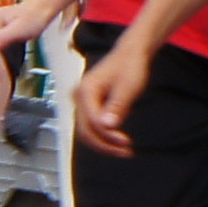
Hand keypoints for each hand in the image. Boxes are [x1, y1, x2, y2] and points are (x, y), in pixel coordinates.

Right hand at [75, 38, 151, 156]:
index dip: (108, 136)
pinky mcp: (88, 106)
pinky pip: (91, 126)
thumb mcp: (127, 87)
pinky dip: (104, 136)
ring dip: (104, 143)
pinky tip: (117, 140)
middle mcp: (79, 97)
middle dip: (105, 145)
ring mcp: (81, 102)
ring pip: (87, 131)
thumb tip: (107, 126)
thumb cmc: (129, 66)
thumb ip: (116, 106)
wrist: (129, 55)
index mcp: (85, 91)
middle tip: (126, 151)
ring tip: (124, 149)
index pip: (92, 122)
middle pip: (85, 131)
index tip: (126, 143)